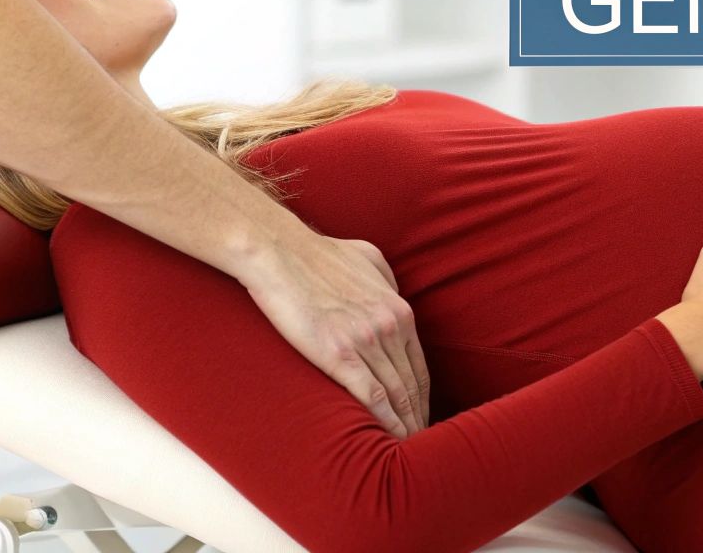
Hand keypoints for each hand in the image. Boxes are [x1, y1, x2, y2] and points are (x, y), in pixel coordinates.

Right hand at [239, 227, 431, 438]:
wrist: (280, 253)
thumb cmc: (319, 254)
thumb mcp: (368, 257)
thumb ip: (388, 279)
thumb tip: (394, 294)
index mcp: (398, 310)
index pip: (419, 365)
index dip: (422, 396)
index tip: (421, 415)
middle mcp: (390, 327)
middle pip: (412, 384)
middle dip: (419, 417)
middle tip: (420, 443)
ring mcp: (367, 342)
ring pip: (396, 395)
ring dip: (406, 425)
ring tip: (406, 449)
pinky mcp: (340, 355)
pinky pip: (372, 397)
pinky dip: (385, 422)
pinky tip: (390, 439)